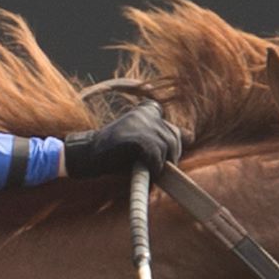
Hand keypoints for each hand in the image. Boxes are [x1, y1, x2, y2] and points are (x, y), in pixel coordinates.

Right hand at [59, 103, 185, 178]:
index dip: (166, 144)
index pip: (173, 128)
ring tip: (143, 168)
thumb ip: (165, 135)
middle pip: (173, 138)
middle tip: (152, 165)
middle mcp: (147, 113)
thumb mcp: (142, 138)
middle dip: (168, 155)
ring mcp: (142, 124)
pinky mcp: (138, 139)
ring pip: (166, 149)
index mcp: (147, 109)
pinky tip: (140, 170)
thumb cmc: (115, 150)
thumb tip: (191, 136)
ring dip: (159, 164)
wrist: (87, 154)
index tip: (152, 152)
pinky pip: (156, 158)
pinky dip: (152, 169)